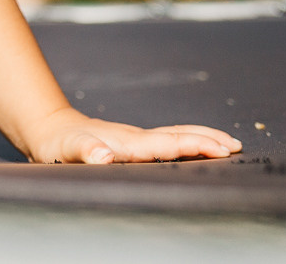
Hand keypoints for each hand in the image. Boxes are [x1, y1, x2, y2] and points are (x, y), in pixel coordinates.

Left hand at [26, 109, 240, 163]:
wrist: (49, 130)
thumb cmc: (58, 144)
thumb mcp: (67, 150)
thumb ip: (86, 151)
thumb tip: (103, 155)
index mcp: (127, 143)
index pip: (167, 144)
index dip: (194, 146)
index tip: (221, 149)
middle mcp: (136, 139)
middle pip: (177, 136)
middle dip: (207, 140)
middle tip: (236, 146)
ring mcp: (136, 140)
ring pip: (175, 136)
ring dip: (201, 139)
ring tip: (228, 144)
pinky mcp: (133, 144)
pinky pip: (167, 142)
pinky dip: (188, 142)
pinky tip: (197, 149)